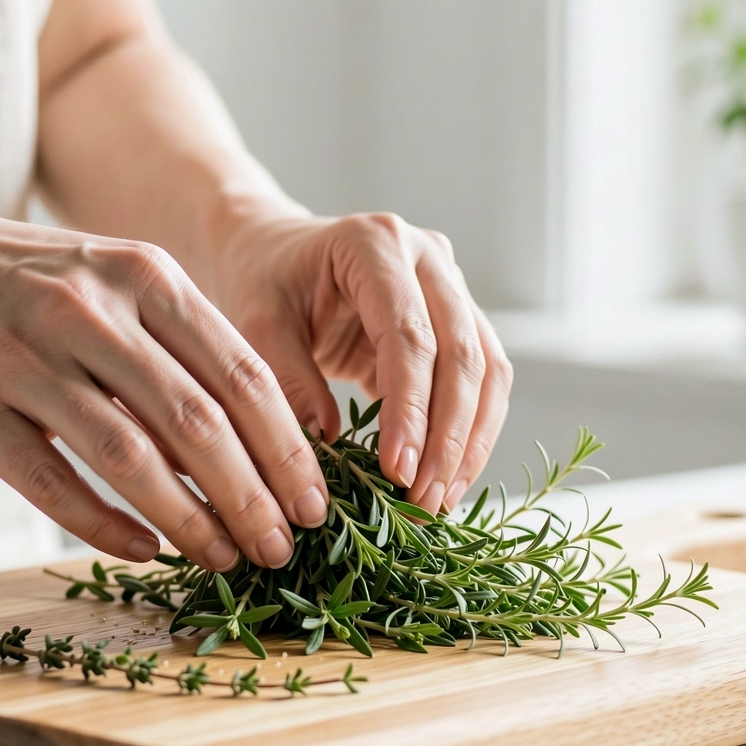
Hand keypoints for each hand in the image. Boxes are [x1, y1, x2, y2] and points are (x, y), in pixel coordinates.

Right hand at [0, 196, 329, 569]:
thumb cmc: (22, 283)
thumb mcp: (111, 281)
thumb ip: (180, 347)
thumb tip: (262, 444)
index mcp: (144, 276)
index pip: (244, 374)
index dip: (289, 449)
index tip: (317, 503)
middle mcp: (90, 311)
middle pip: (200, 422)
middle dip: (255, 497)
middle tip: (284, 547)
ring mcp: (25, 359)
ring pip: (132, 458)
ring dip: (191, 522)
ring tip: (226, 560)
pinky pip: (55, 484)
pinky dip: (109, 527)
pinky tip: (147, 552)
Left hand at [203, 212, 512, 514]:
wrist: (273, 251)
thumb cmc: (262, 282)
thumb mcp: (257, 325)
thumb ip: (289, 379)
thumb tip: (329, 442)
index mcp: (374, 244)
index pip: (409, 336)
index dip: (410, 410)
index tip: (398, 472)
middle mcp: (428, 256)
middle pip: (462, 354)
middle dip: (448, 437)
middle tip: (423, 501)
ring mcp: (452, 285)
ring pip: (488, 370)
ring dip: (469, 441)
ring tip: (439, 500)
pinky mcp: (461, 319)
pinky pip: (485, 381)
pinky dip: (471, 433)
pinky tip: (448, 478)